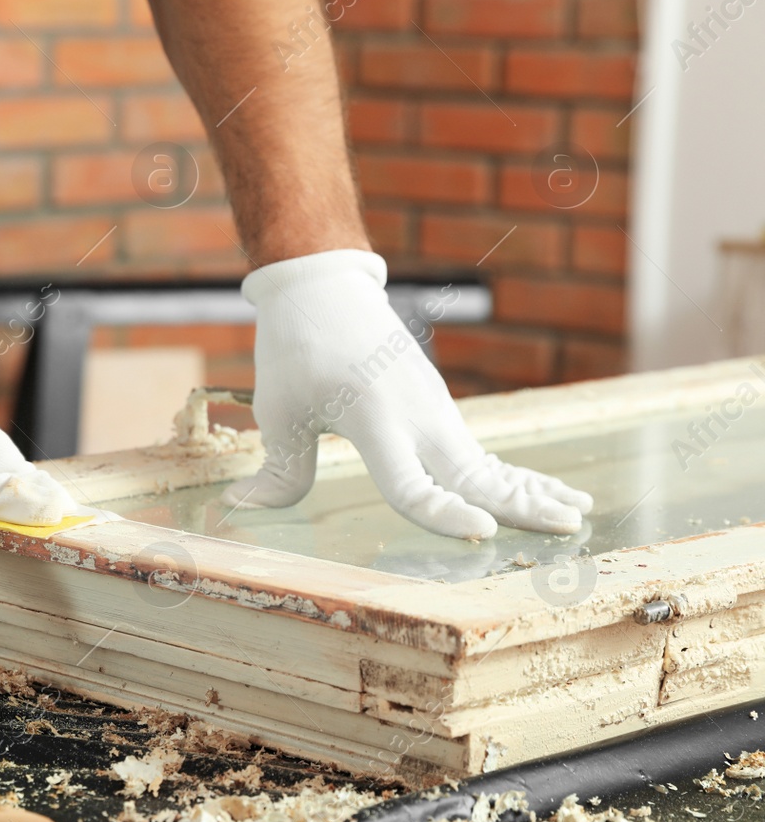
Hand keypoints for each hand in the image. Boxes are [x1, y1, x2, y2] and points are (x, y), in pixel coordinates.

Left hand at [221, 250, 592, 539]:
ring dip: (531, 488)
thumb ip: (279, 470)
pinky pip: (479, 450)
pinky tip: (543, 491)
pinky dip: (514, 473)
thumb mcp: (279, 412)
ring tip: (578, 511)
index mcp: (374, 418)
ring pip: (487, 462)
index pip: (412, 482)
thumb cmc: (295, 351)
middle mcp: (415, 415)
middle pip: (474, 473)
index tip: (481, 532)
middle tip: (567, 528)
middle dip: (521, 504)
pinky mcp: (437, 406)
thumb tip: (244, 507)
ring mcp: (433, 409)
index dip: (442, 512)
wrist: (324, 288)